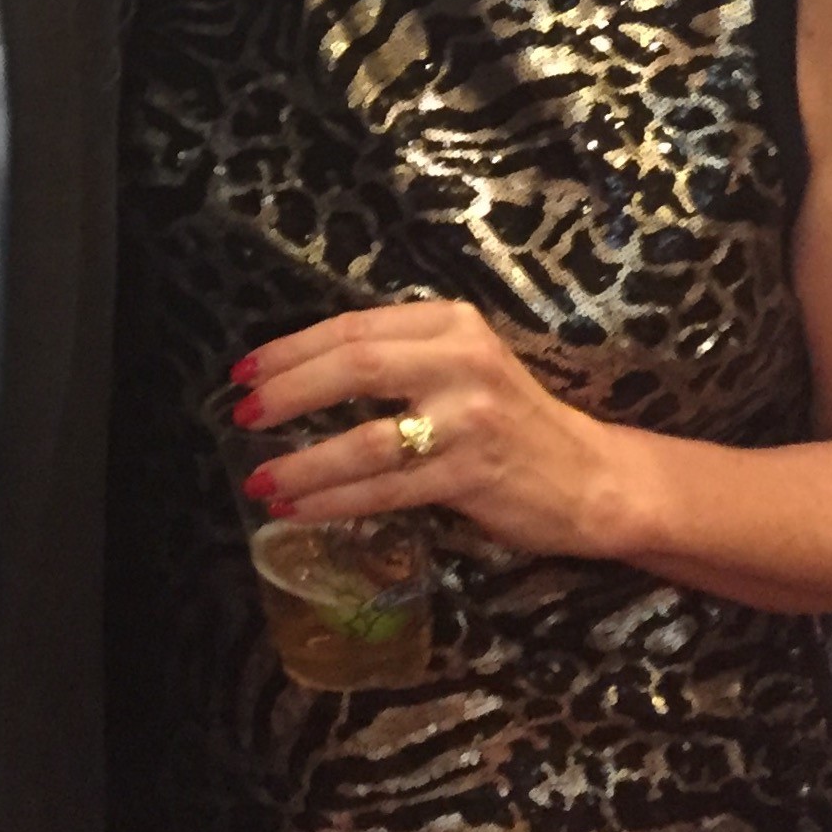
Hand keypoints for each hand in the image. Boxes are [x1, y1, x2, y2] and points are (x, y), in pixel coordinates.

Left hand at [233, 300, 617, 559]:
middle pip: (354, 366)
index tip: (245, 370)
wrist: (590, 476)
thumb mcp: (459, 364)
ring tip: (260, 479)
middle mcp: (460, 360)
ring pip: (365, 438)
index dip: (291, 348)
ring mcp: (468, 418)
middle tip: (242, 415)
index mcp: (450, 323)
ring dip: (304, 462)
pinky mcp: (471, 474)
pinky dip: (335, 499)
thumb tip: (297, 372)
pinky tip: (299, 508)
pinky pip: (386, 488)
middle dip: (287, 391)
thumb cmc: (509, 419)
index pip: (354, 327)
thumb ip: (396, 356)